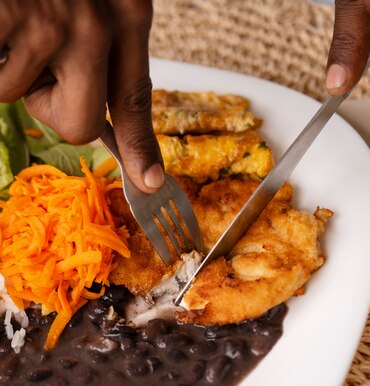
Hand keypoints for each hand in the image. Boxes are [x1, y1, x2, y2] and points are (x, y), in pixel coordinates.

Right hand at [0, 0, 164, 191]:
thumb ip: (104, 50)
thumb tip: (100, 121)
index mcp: (127, 14)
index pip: (135, 99)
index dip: (141, 148)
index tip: (151, 183)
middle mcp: (98, 22)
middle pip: (78, 124)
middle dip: (48, 105)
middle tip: (35, 60)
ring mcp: (51, 20)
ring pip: (19, 96)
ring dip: (8, 66)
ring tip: (15, 17)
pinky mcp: (11, 14)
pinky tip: (0, 17)